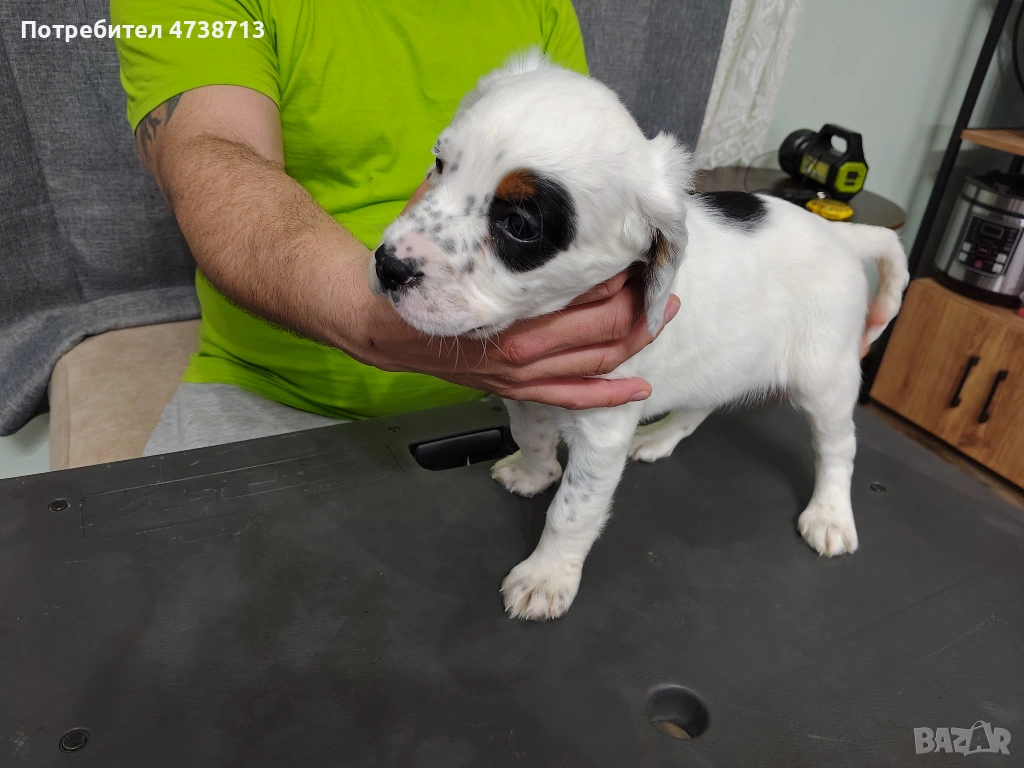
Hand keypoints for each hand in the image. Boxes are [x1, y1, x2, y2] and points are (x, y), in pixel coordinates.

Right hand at [344, 180, 679, 408]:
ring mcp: (521, 373)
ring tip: (662, 315)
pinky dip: (607, 395)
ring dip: (635, 340)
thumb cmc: (414, 277)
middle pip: (602, 326)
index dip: (617, 271)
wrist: (381, 329)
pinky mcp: (516, 389)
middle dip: (637, 303)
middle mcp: (522, 346)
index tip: (635, 248)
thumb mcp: (439, 231)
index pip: (581, 288)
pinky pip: (571, 398)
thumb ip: (471, 203)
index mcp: (509, 306)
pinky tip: (638, 390)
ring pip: (596, 361)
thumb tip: (496, 158)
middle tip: (656, 279)